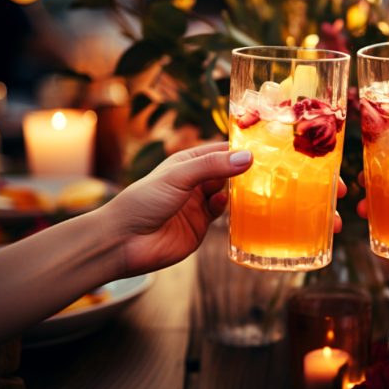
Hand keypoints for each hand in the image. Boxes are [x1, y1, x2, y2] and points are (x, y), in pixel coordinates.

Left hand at [102, 142, 251, 275]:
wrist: (124, 241)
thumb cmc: (143, 201)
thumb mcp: (179, 176)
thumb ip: (212, 166)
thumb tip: (247, 157)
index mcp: (185, 163)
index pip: (218, 150)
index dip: (237, 148)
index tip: (262, 146)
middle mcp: (192, 183)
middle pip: (225, 172)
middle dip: (241, 169)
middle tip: (265, 167)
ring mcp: (196, 205)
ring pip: (226, 193)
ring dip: (237, 190)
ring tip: (252, 185)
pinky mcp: (199, 227)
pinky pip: (220, 214)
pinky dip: (226, 207)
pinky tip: (223, 203)